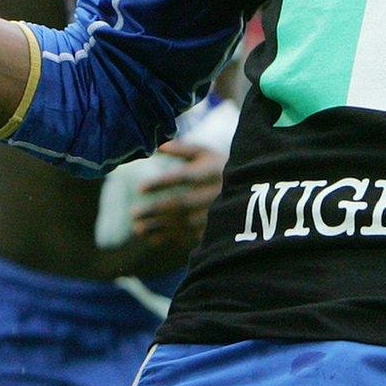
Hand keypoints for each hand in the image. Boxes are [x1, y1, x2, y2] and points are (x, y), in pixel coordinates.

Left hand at [129, 139, 224, 253]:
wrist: (252, 191)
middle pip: (181, 204)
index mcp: (210, 172)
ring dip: (158, 227)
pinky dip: (168, 238)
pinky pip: (188, 236)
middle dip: (155, 210)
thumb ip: (181, 149)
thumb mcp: (206, 153)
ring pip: (182, 224)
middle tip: (133, 212)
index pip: (183, 178)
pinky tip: (149, 236)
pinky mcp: (213, 230)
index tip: (140, 188)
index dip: (161, 183)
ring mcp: (213, 215)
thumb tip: (157, 147)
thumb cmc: (220, 167)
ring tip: (136, 226)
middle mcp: (212, 195)